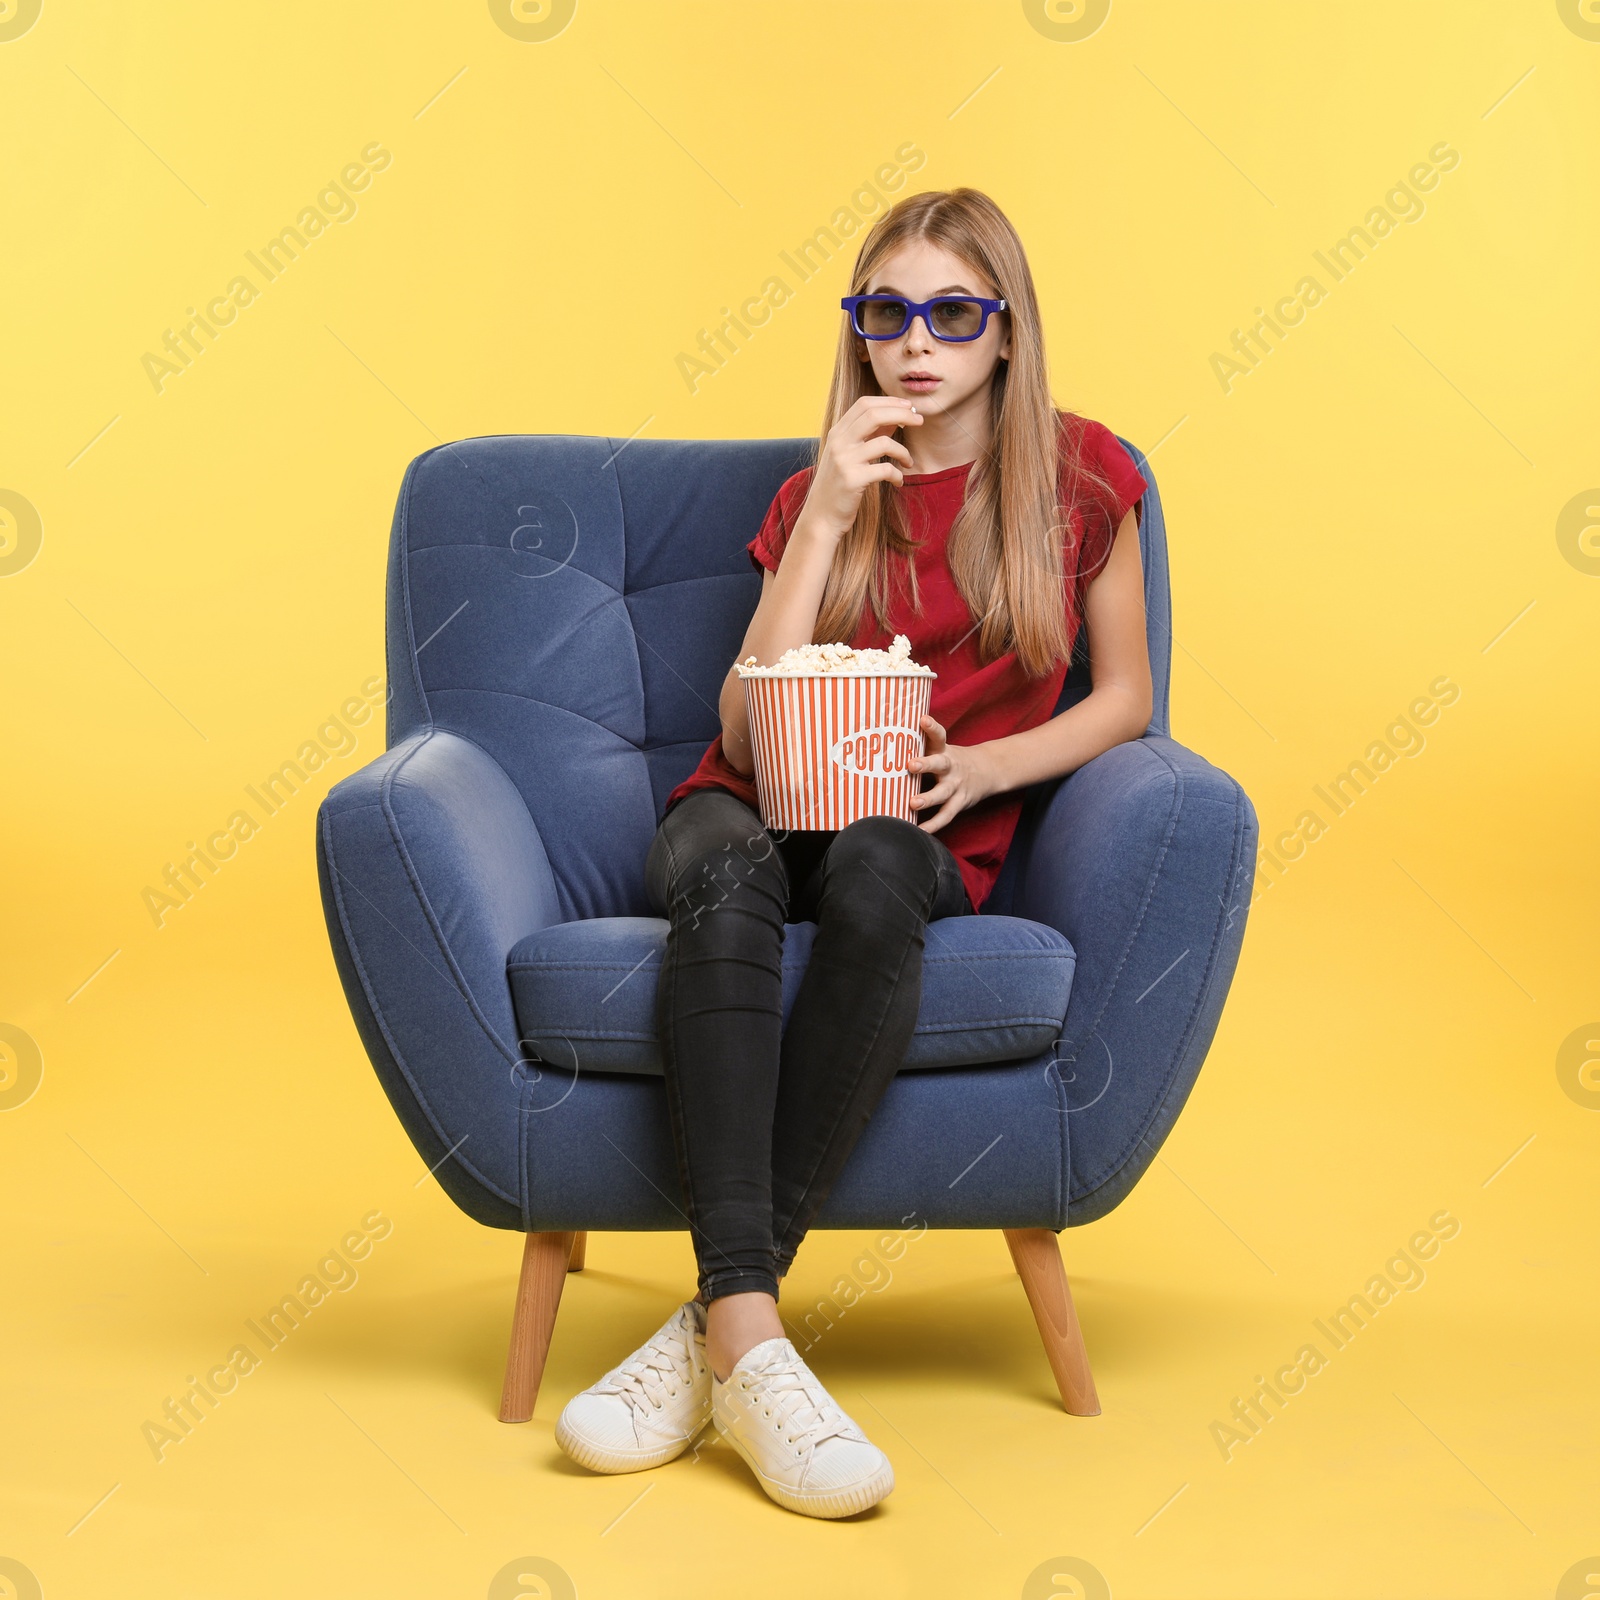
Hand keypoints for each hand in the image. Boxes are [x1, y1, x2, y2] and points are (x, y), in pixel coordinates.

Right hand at [802, 395, 923, 538]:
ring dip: (904, 452)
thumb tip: (897, 418)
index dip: (889, 402)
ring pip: (884, 443)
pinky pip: (885, 470)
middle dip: (902, 414)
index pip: (865, 404)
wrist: (821, 516)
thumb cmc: (839, 485)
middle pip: (874, 415)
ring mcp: (844, 461)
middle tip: (919, 421)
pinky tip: (899, 482)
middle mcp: (839, 442)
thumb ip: (869, 435)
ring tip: (909, 462)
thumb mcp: (849, 455)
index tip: (909, 407)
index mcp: (837, 433)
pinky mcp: (853, 480)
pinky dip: (897, 475)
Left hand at [908, 713, 995, 832]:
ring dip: (928, 798)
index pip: (939, 735)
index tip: (922, 719)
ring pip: (943, 793)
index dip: (932, 728)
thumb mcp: (941, 749)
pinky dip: (934, 824)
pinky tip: (920, 830)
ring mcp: (956, 786)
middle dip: (926, 764)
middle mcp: (950, 767)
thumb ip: (920, 746)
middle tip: (911, 765)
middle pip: (940, 764)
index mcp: (944, 751)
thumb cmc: (951, 760)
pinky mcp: (959, 802)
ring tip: (913, 803)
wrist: (988, 771)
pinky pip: (946, 815)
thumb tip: (883, 740)